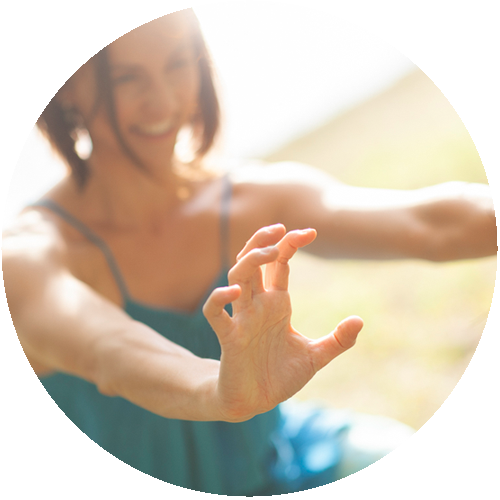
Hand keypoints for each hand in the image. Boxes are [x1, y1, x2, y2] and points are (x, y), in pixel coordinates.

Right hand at [203, 224, 362, 421]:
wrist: (256, 402)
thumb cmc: (280, 375)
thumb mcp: (316, 357)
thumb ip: (338, 340)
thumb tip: (360, 320)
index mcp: (277, 303)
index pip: (279, 264)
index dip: (289, 244)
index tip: (309, 232)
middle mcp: (258, 305)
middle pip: (253, 262)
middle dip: (263, 241)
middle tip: (279, 228)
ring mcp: (242, 319)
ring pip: (236, 279)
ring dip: (248, 262)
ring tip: (267, 252)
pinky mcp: (228, 338)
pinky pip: (215, 313)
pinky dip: (219, 300)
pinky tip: (233, 293)